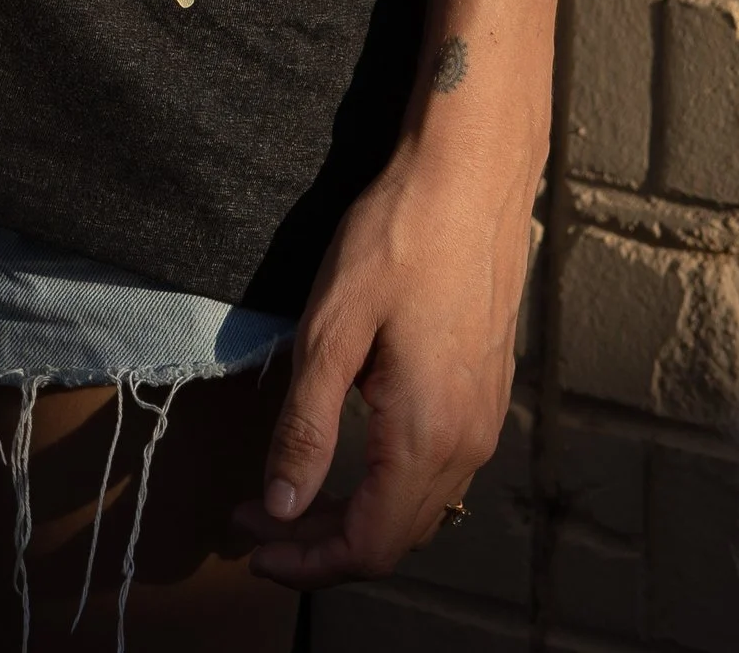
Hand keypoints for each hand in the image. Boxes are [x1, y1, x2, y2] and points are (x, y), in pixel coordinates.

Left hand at [236, 131, 534, 587]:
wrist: (472, 175)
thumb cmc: (398, 238)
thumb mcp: (331, 330)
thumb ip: (307, 427)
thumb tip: (281, 507)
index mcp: (427, 436)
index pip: (368, 545)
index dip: (307, 564)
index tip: (252, 548)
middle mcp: (469, 443)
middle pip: (396, 536)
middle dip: (322, 545)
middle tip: (255, 522)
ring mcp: (485, 418)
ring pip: (421, 508)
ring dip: (357, 517)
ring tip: (293, 495)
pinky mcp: (487, 391)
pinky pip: (441, 471)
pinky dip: (390, 486)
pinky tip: (352, 458)